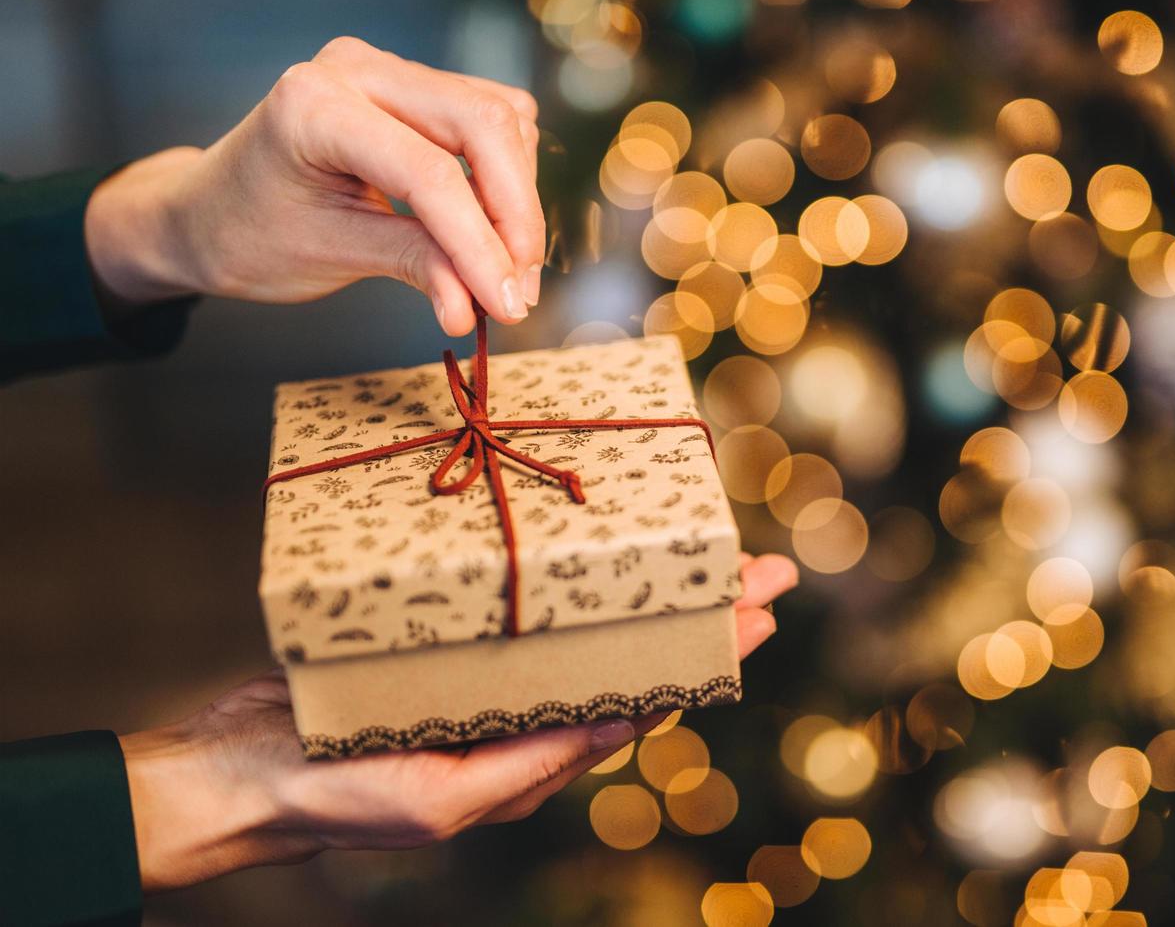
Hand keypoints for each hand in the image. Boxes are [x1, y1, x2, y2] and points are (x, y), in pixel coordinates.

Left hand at [83, 36, 542, 333]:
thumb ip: (414, 268)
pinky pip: (492, 119)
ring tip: (504, 271)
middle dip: (515, 215)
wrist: (211, 210)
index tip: (507, 307)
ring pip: (500, 119)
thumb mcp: (329, 257)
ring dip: (517, 199)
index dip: (480, 244)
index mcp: (314, 106)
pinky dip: (507, 177)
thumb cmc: (251, 234)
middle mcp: (357, 69)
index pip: (429, 173)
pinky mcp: (416, 86)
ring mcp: (389, 70)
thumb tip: (477, 306)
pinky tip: (492, 228)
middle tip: (519, 291)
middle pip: (483, 126)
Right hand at [119, 553, 795, 891]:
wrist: (241, 772)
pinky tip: (589, 547)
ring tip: (699, 549)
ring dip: (644, 586)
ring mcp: (489, 677)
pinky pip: (523, 608)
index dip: (707, 653)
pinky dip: (568, 577)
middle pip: (631, 653)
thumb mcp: (447, 794)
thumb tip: (624, 728)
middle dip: (701, 612)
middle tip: (763, 566)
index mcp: (534, 757)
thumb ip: (533, 764)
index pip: (643, 698)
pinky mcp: (448, 642)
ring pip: (585, 625)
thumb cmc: (339, 797)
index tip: (760, 611)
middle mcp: (523, 714)